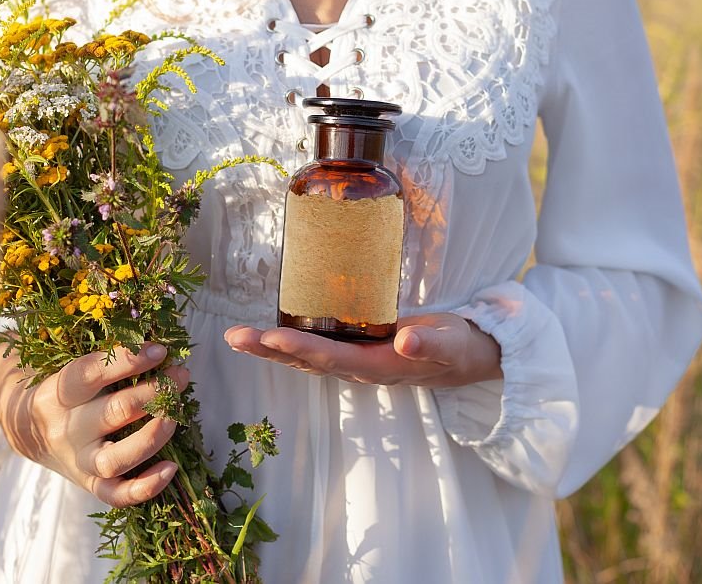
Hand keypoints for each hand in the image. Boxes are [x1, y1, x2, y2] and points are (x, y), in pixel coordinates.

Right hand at [0, 342, 188, 506]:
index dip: (128, 360)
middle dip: (154, 392)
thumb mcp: (71, 369)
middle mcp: (66, 429)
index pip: (90, 373)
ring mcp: (78, 461)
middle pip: (113, 412)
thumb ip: (104, 357)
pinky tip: (171, 468)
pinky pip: (117, 494)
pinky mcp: (91, 485)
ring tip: (175, 416)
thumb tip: (157, 344)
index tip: (160, 350)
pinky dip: (146, 486)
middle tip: (180, 376)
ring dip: (152, 436)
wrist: (30, 433)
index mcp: (57, 393)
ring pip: (115, 458)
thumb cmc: (65, 391)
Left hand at [224, 313, 501, 386]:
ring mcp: (354, 360)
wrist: (466, 358)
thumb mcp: (451, 344)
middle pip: (307, 361)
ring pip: (305, 356)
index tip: (272, 337)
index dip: (301, 349)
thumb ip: (430, 343)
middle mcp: (358, 367)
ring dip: (270, 348)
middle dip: (270, 350)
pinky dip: (287, 341)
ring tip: (237, 337)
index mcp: (378, 367)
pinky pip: (314, 347)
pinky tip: (266, 334)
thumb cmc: (458, 348)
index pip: (332, 359)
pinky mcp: (354, 348)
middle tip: (236, 337)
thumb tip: (405, 341)